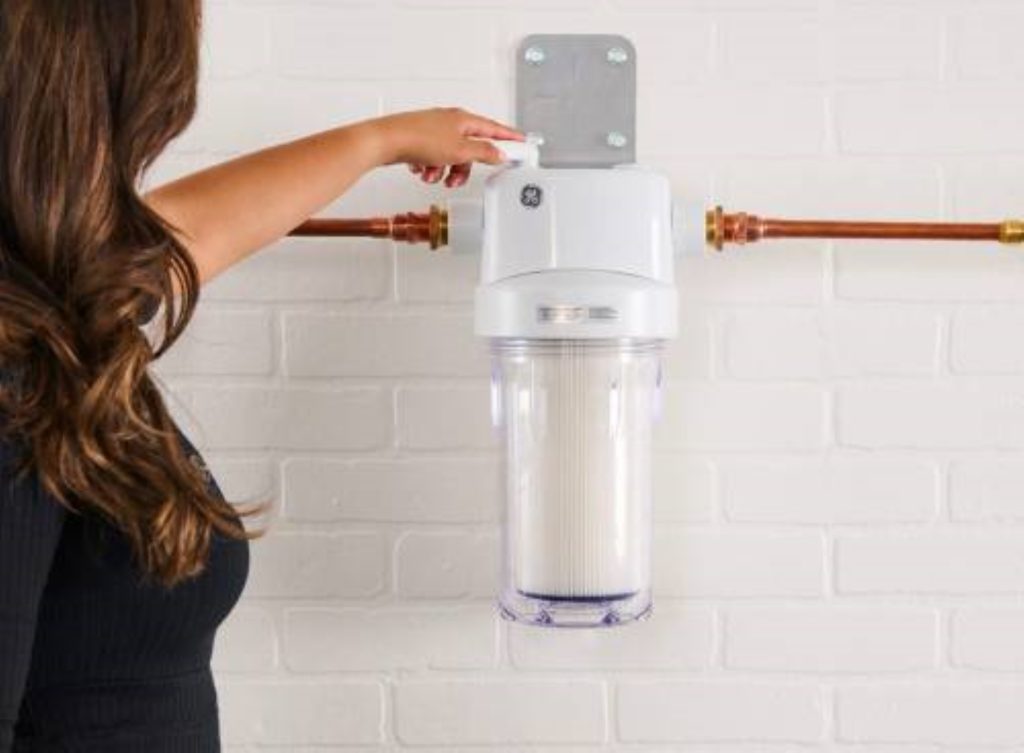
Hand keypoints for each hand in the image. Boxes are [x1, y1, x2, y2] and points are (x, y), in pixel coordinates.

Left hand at [372, 107, 523, 187]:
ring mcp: (433, 130)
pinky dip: (430, 167)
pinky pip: (434, 158)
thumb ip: (482, 153)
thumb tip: (498, 153)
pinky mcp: (419, 140)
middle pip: (470, 148)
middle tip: (456, 178)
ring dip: (445, 171)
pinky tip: (422, 170)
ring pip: (450, 156)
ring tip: (434, 176)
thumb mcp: (459, 151)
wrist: (385, 141)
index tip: (522, 143)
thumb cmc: (418, 140)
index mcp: (463, 119)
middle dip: (464, 168)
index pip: (494, 128)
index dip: (509, 138)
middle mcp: (449, 121)